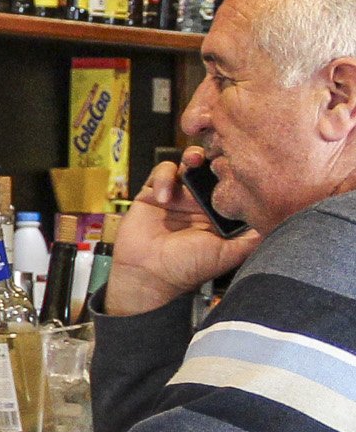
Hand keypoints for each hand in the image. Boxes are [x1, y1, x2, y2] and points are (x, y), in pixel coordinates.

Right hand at [105, 155, 260, 314]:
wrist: (148, 275)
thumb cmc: (187, 269)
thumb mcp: (231, 253)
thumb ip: (254, 237)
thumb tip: (283, 221)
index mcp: (220, 214)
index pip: (232, 183)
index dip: (237, 171)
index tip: (241, 165)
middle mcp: (200, 203)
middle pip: (212, 167)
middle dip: (217, 156)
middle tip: (219, 156)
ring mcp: (177, 197)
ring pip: (188, 163)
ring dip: (192, 156)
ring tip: (193, 161)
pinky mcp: (153, 194)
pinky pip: (162, 173)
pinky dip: (164, 178)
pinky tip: (165, 197)